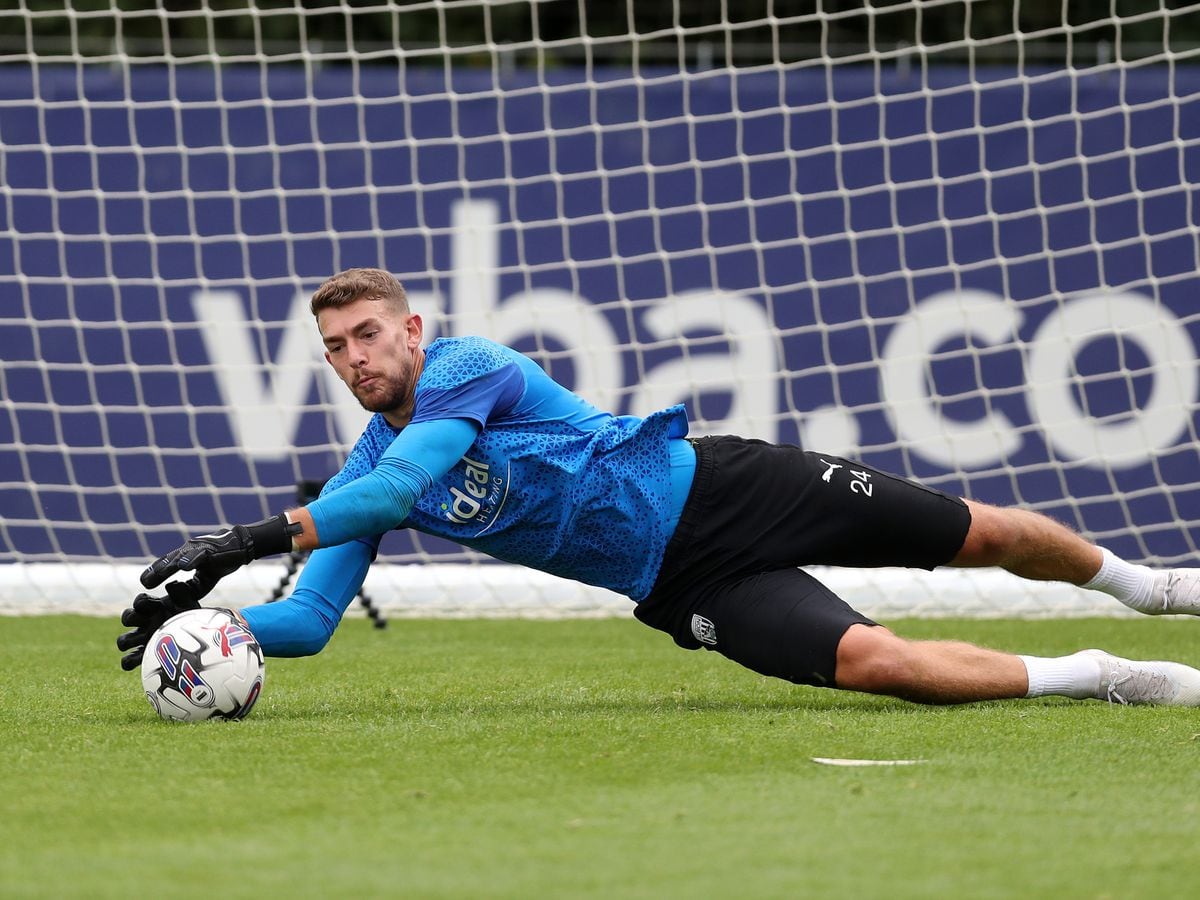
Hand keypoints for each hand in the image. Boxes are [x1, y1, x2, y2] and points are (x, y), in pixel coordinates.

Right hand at [116, 579, 203, 670]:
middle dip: (130, 617)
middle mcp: (145, 622)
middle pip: (126, 618)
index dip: (142, 601)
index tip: (154, 603)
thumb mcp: (189, 603)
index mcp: (153, 608)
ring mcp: (143, 639)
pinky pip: (127, 661)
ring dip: (126, 641)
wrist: (199, 638)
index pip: (140, 602)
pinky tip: (143, 659)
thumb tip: (173, 584)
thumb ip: (181, 592)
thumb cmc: (190, 618)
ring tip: (142, 640)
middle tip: (143, 620)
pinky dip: (129, 661)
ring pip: (123, 641)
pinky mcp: (144, 656)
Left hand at [140, 513, 300, 590]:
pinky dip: (191, 559)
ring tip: (160, 573)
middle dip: (157, 572)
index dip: (154, 574)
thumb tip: (175, 602)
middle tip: (145, 582)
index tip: (144, 583)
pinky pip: (200, 554)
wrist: (240, 546)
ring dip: (170, 565)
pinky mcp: (212, 548)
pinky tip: (184, 566)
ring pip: (181, 557)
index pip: (166, 566)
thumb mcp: (202, 581)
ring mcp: (199, 549)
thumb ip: (189, 589)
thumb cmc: (219, 563)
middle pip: (169, 562)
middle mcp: (188, 552)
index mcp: (184, 559)